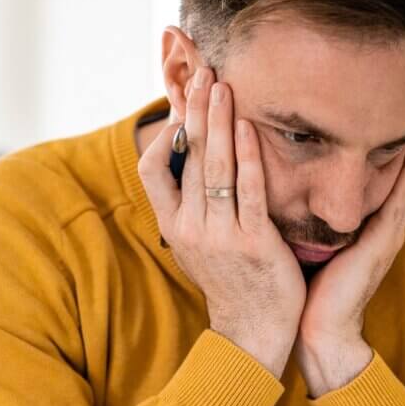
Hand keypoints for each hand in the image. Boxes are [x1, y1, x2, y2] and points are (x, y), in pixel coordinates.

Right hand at [137, 67, 304, 375]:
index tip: (181, 104)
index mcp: (174, 226)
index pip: (151, 169)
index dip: (165, 133)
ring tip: (223, 86)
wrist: (253, 333)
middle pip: (187, 156)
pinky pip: (247, 190)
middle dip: (195, 110)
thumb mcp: (198, 244)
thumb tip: (192, 162)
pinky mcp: (253, 241)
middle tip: (205, 73)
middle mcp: (190, 227)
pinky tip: (248, 127)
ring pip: (214, 166)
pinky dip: (246, 155)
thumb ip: (192, 206)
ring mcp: (220, 235)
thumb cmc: (231, 281)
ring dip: (218, 121)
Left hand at [295, 136, 404, 394]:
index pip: (384, 176)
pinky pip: (402, 197)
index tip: (383, 109)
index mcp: (366, 226)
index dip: (387, 144)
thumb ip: (311, 217)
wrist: (319, 333)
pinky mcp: (383, 242)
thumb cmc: (308, 291)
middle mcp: (382, 226)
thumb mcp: (311, 242)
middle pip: (403, 171)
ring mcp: (387, 233)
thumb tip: (289, 186)